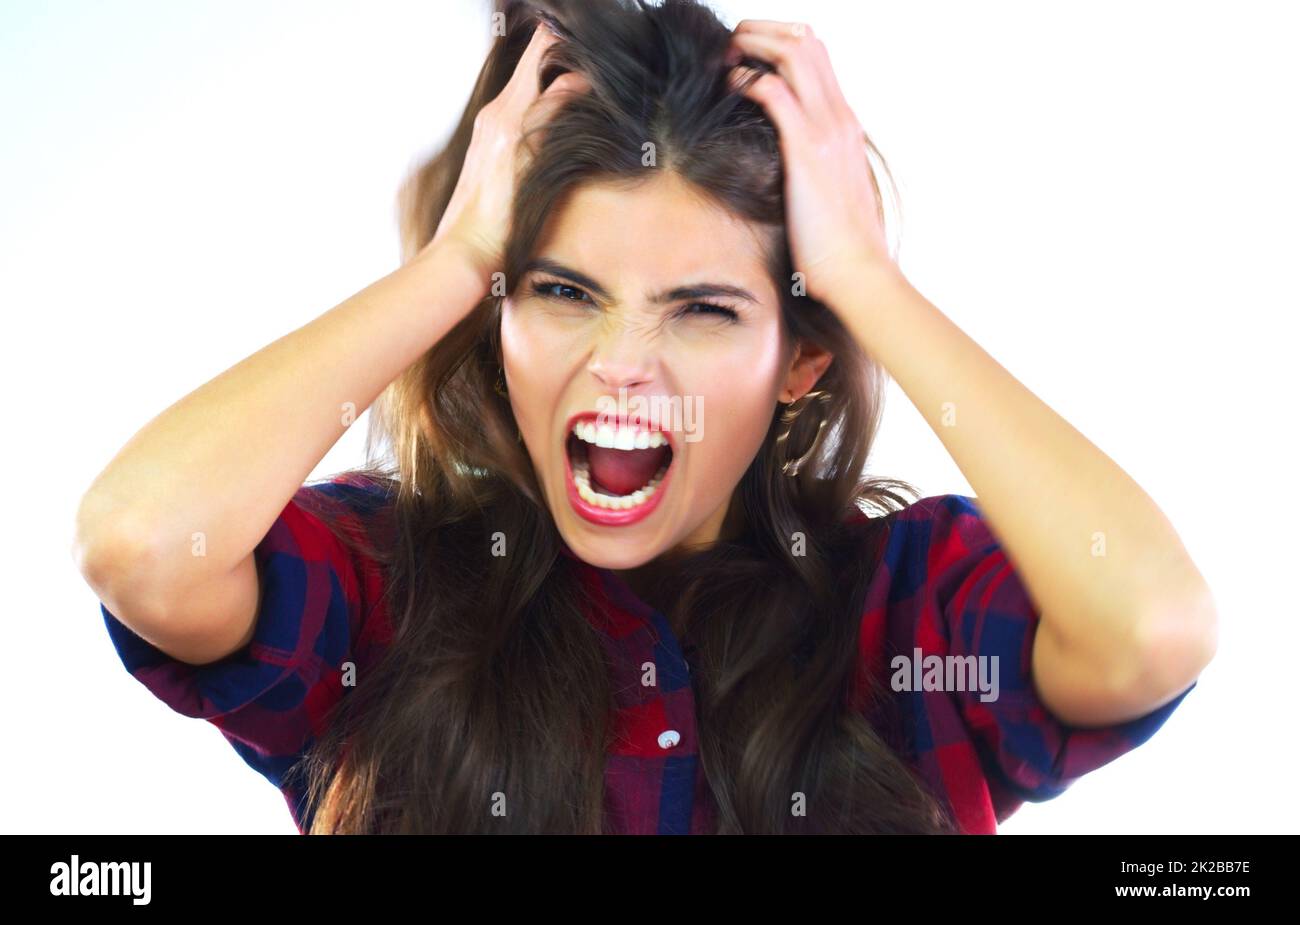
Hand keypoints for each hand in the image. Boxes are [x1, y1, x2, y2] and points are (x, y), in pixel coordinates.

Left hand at [425, 22, 589, 282]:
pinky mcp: (493, 147)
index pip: (541, 46)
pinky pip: (523, 113)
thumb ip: (553, 115)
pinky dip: (545, 112)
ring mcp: (492, 129)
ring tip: (585, 108)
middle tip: (595, 87)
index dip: (569, 45)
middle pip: (537, 64)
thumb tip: (577, 80)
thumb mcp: (535, 166)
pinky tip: (561, 134)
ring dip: (558, 90)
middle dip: (566, 66)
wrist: (468, 253)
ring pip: (532, 89)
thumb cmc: (499, 222)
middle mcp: (495, 113)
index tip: (593, 62)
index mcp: (507, 111)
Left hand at [727, 20, 896, 302]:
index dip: (779, 42)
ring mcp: (826, 130)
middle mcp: (839, 117)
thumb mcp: (827, 191)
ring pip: (792, 53)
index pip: (817, 55)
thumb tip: (783, 167)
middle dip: (762, 31)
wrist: (857, 271)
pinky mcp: (807, 150)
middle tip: (730, 48)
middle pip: (805, 40)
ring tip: (725, 58)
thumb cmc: (837, 244)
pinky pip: (774, 93)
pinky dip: (748, 80)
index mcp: (845, 124)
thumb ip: (812, 166)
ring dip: (753, 45)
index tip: (747, 56)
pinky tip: (730, 89)